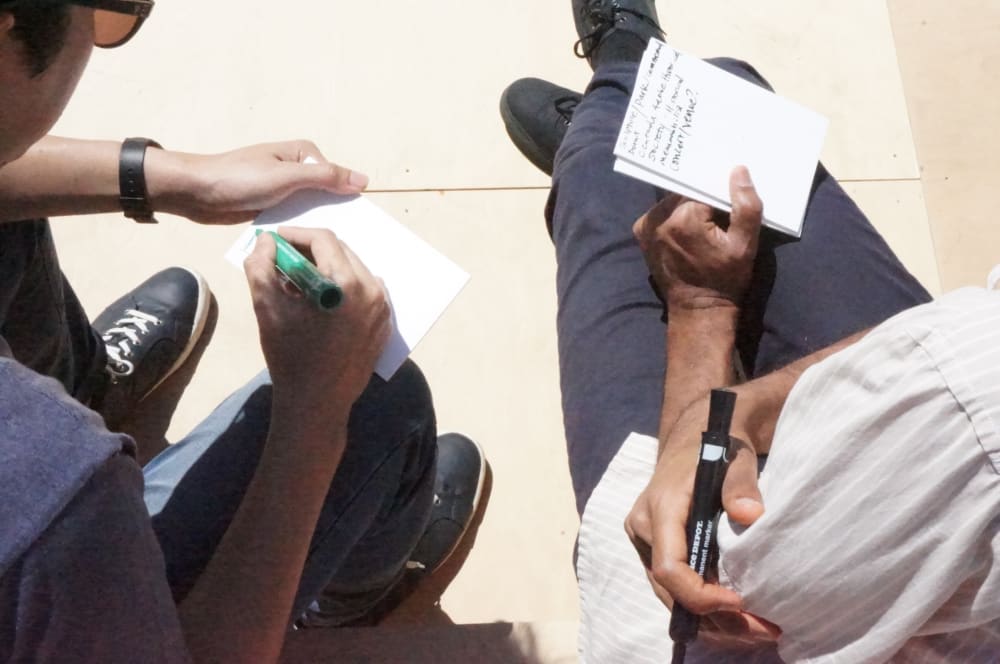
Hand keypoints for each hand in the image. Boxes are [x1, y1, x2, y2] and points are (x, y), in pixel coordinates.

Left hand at [147, 141, 368, 224]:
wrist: (197, 193)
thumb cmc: (241, 178)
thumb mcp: (288, 176)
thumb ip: (325, 177)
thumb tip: (363, 180)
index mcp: (302, 154)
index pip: (336, 176)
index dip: (345, 198)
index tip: (352, 221)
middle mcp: (294, 169)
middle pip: (324, 194)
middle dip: (330, 213)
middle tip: (340, 239)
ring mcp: (282, 189)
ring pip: (308, 209)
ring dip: (312, 224)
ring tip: (324, 246)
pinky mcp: (270, 206)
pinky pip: (292, 219)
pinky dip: (297, 229)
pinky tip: (304, 246)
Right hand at [243, 227, 389, 422]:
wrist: (317, 403)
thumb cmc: (291, 356)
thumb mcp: (267, 308)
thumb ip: (260, 266)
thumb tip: (266, 242)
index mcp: (347, 283)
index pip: (323, 240)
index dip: (296, 235)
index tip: (275, 242)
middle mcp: (373, 290)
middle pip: (341, 252)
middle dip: (310, 251)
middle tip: (283, 261)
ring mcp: (382, 308)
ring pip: (354, 269)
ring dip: (326, 267)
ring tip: (299, 282)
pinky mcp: (384, 324)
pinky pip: (364, 291)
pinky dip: (342, 286)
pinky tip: (320, 301)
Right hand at [624, 391, 779, 647]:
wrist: (695, 433)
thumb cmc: (716, 444)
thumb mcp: (734, 456)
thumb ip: (740, 483)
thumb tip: (750, 514)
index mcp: (659, 509)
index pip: (669, 567)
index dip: (700, 595)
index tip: (740, 602)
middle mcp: (645, 529)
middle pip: (670, 591)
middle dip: (716, 619)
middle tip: (765, 629)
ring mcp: (648, 541)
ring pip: (672, 596)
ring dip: (714, 619)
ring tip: (760, 628)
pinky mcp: (658, 548)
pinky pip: (676, 587)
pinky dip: (707, 606)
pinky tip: (742, 613)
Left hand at [632, 167, 762, 310]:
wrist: (698, 309)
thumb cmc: (725, 279)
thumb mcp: (745, 245)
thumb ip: (746, 206)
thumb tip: (738, 170)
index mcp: (684, 216)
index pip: (702, 185)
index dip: (717, 189)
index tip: (727, 198)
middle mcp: (659, 217)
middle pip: (685, 191)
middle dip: (702, 197)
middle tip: (718, 209)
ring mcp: (646, 226)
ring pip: (672, 200)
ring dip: (687, 205)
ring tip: (705, 219)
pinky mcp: (642, 234)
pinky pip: (661, 213)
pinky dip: (674, 215)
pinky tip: (689, 229)